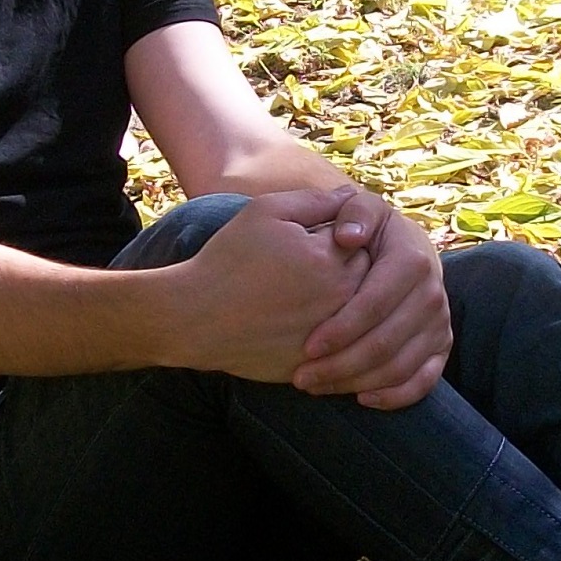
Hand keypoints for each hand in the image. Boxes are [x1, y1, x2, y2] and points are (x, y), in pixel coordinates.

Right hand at [174, 188, 371, 383]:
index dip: (338, 239)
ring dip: (341, 306)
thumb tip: (350, 194)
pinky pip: (341, 349)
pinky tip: (294, 325)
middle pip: (366, 280)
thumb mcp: (265, 212)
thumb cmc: (227, 259)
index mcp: (331, 259)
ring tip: (298, 297)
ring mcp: (332, 338)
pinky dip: (330, 339)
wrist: (195, 318)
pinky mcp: (319, 366)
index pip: (362, 242)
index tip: (313, 243)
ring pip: (356, 317)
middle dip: (345, 271)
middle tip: (306, 271)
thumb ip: (315, 201)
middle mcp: (340, 301)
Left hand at [292, 191, 449, 410]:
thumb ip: (353, 212)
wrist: (402, 247)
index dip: (340, 330)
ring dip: (355, 383)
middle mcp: (434, 294)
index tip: (306, 347)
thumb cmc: (369, 230)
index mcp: (412, 260)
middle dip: (340, 365)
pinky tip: (361, 399)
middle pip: (385, 343)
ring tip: (316, 386)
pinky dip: (395, 396)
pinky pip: (424, 381)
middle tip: (301, 378)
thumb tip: (346, 236)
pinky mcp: (442, 346)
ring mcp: (440, 323)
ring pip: (400, 367)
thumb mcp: (361, 209)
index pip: (374, 305)